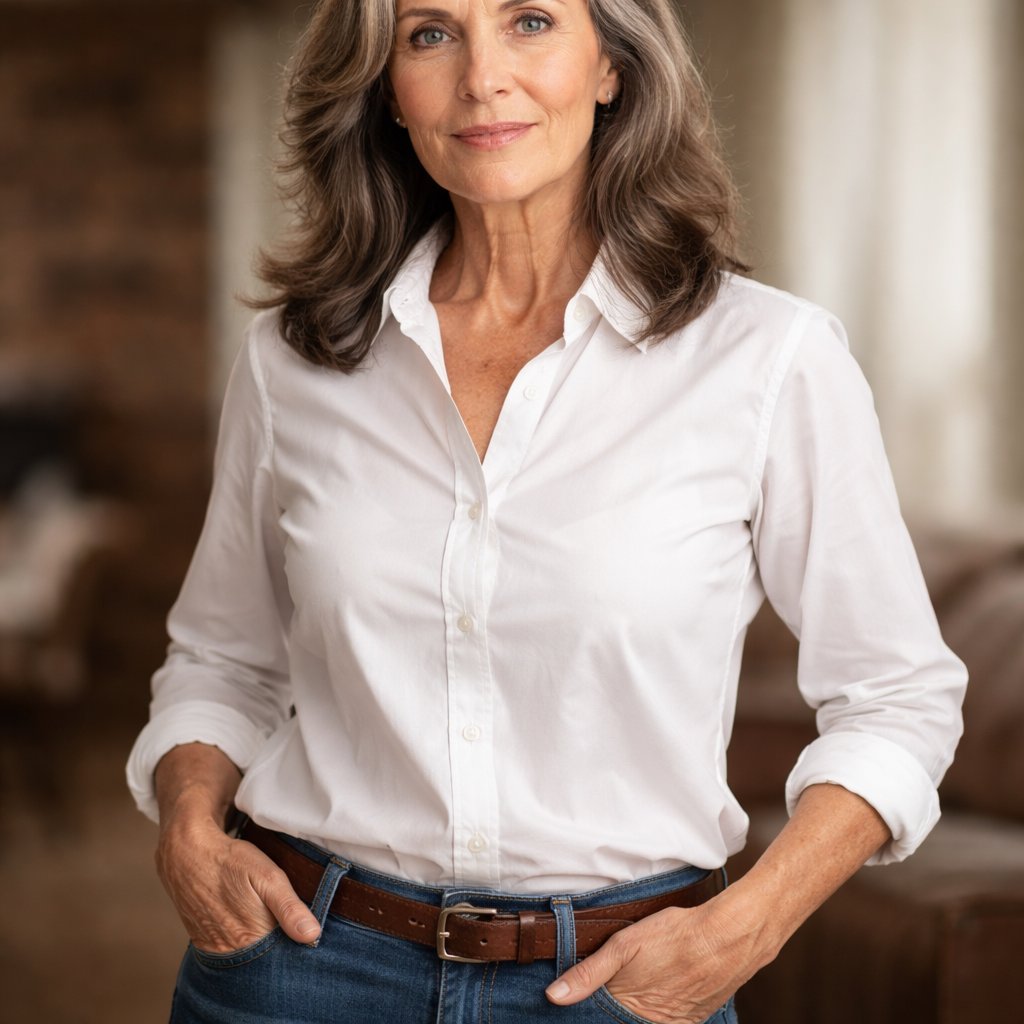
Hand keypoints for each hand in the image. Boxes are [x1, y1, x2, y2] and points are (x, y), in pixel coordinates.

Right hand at [155, 812, 320, 953]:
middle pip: (266, 961)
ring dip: (263, 946)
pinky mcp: (205, 944)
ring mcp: (215, 950)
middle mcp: (230, 952)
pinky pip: (231, 952)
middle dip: (281, 948)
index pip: (285, 958)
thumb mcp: (267, 877)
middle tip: (289, 923)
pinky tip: (249, 923)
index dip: (299, 946)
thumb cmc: (230, 862)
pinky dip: (244, 943)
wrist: (185, 855)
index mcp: (251, 938)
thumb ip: (289, 907)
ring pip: (249, 958)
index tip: (309, 934)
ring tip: (268, 920)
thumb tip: (312, 935)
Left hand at [545, 896, 768, 1023]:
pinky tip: (662, 985)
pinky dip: (659, 1007)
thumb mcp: (623, 945)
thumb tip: (554, 997)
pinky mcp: (693, 1019)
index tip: (588, 1001)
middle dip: (614, 1007)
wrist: (728, 938)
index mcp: (629, 1009)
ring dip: (637, 1007)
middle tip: (625, 980)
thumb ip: (588, 974)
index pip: (599, 1017)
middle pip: (622, 1018)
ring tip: (646, 979)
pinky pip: (668, 1020)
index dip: (592, 1009)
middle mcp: (651, 1023)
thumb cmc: (674, 936)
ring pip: (645, 1020)